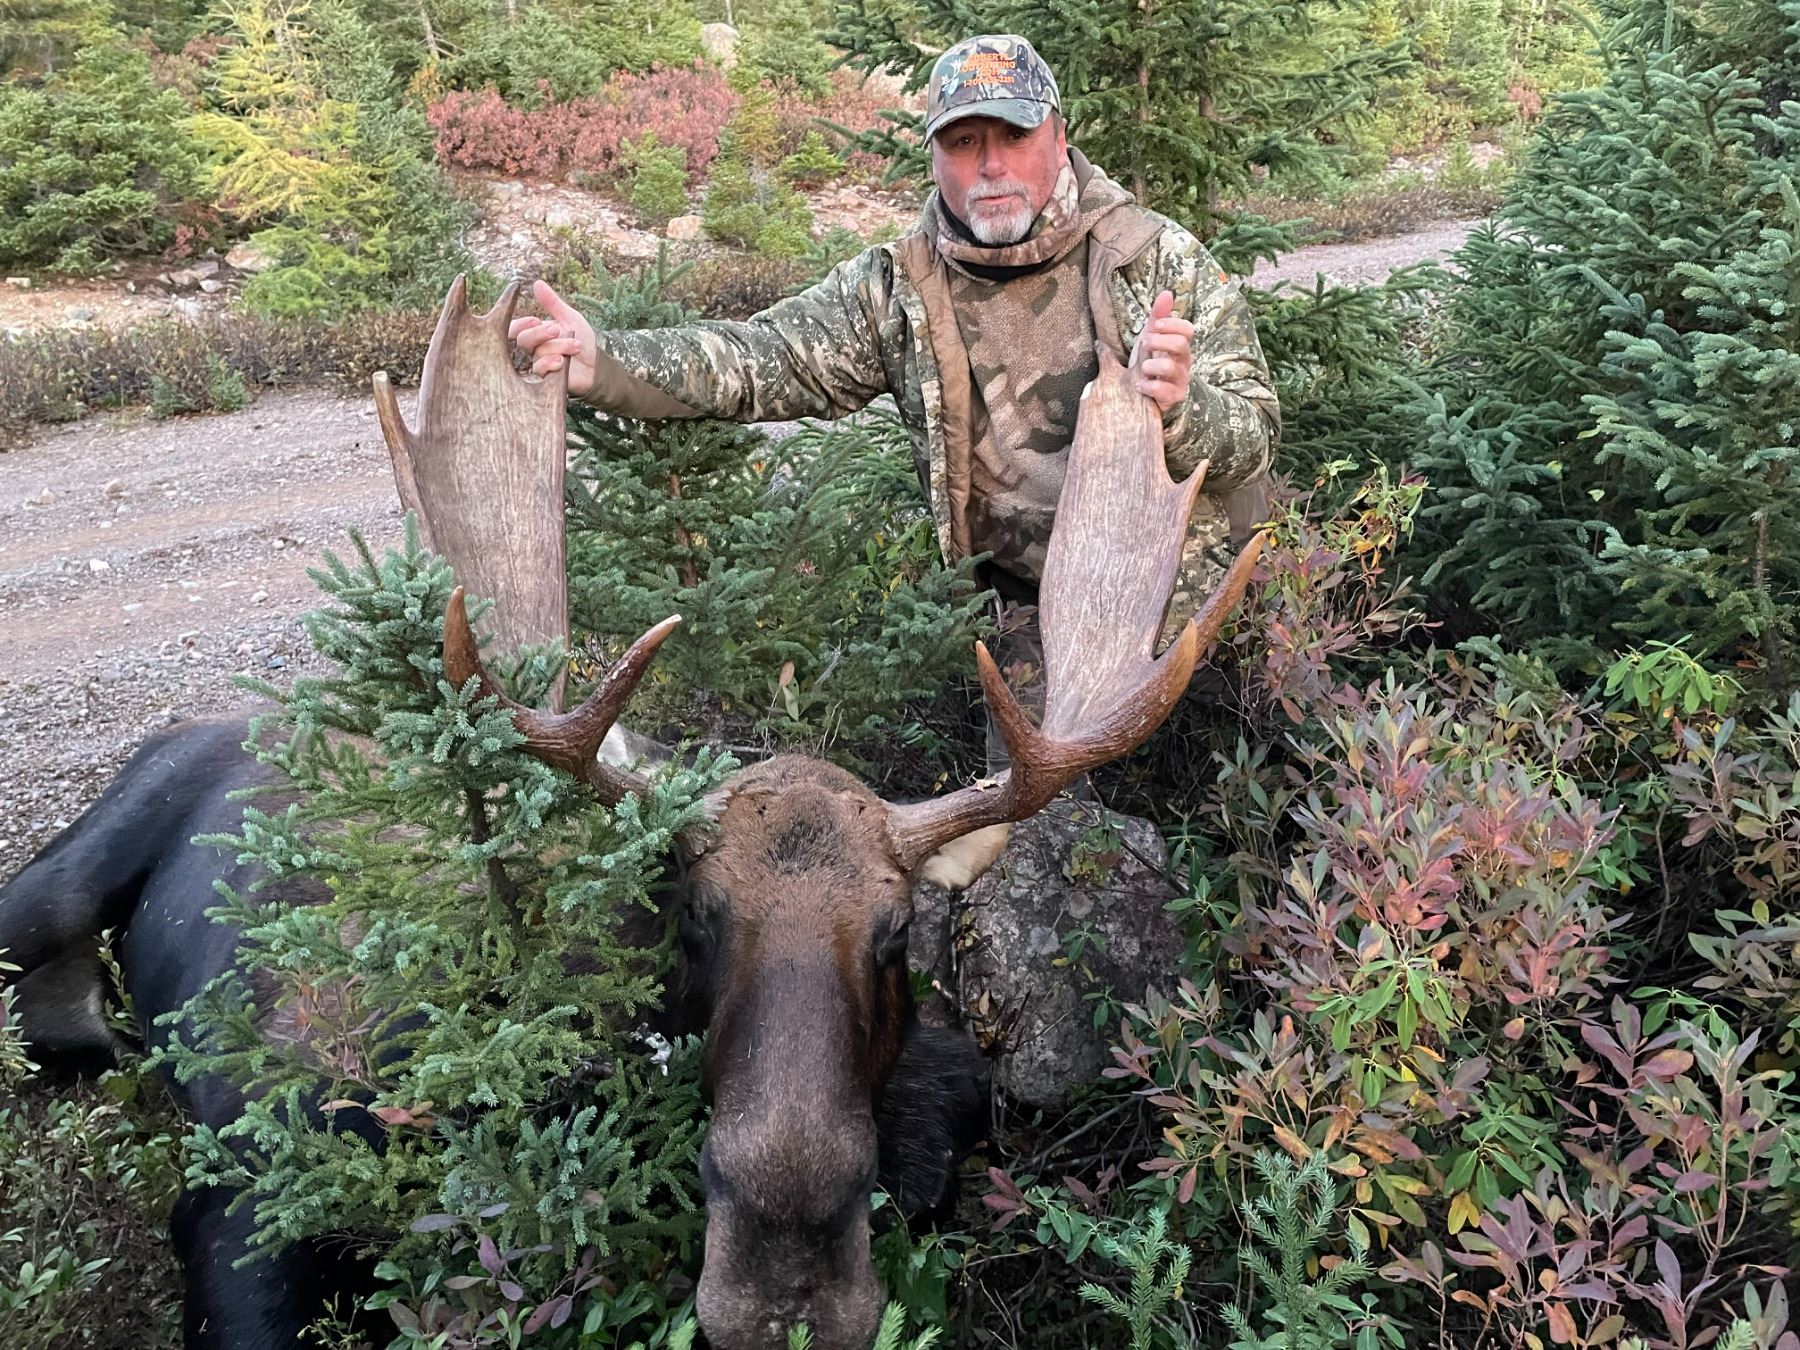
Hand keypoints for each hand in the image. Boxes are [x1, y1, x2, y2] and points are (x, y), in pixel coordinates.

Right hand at [507, 280, 597, 398]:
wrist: (597, 365)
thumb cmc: (581, 340)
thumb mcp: (569, 318)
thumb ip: (552, 303)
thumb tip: (537, 283)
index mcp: (533, 333)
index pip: (515, 328)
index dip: (522, 324)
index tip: (537, 319)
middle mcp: (531, 350)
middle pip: (522, 340)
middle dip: (540, 333)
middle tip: (557, 330)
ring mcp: (537, 365)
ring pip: (536, 354)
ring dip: (558, 347)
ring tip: (575, 346)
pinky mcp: (544, 380)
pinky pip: (539, 370)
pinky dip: (550, 363)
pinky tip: (562, 361)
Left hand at [1129, 290, 1192, 413]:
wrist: (1145, 395)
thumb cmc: (1150, 363)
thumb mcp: (1151, 338)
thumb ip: (1158, 317)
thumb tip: (1166, 293)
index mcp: (1180, 345)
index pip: (1187, 330)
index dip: (1171, 324)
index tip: (1154, 326)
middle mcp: (1184, 362)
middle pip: (1180, 344)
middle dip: (1158, 341)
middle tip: (1144, 344)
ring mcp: (1181, 380)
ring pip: (1170, 367)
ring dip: (1151, 366)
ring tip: (1142, 369)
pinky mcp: (1174, 398)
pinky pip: (1164, 391)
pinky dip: (1148, 387)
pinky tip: (1139, 386)